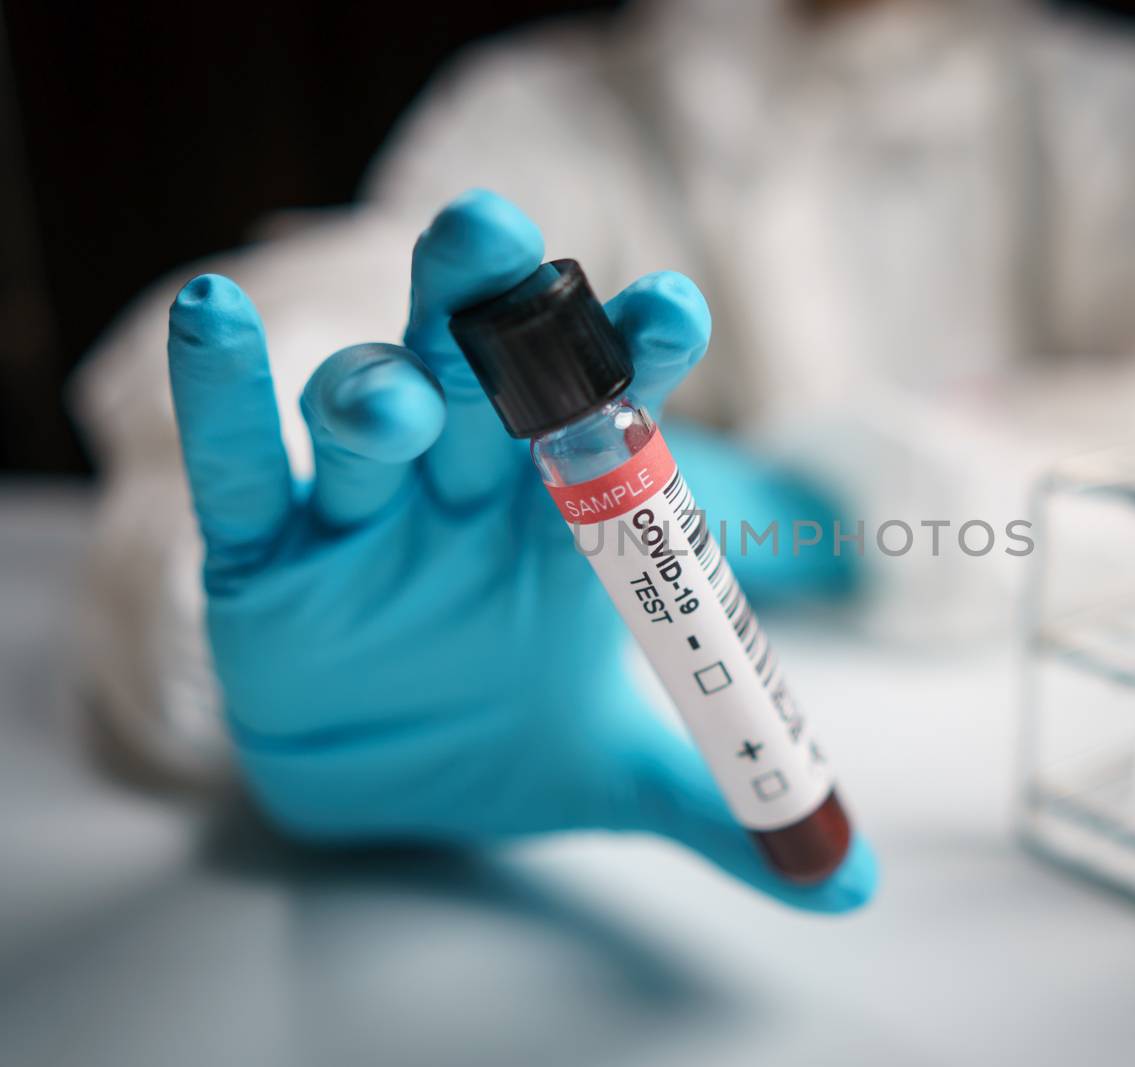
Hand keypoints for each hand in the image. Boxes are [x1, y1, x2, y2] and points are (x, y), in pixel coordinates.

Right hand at [166, 189, 873, 912]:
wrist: (390, 786)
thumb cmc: (511, 737)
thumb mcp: (623, 774)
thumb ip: (722, 804)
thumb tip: (849, 883)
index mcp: (561, 525)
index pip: (604, 429)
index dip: (635, 365)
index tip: (672, 308)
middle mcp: (465, 494)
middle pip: (479, 381)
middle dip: (492, 315)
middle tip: (505, 239)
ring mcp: (363, 515)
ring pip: (364, 419)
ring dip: (374, 390)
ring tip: (395, 397)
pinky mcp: (266, 557)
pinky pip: (240, 471)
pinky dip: (224, 399)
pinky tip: (218, 320)